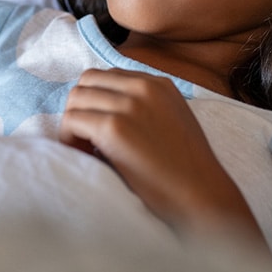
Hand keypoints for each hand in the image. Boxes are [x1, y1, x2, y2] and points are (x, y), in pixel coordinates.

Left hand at [59, 69, 258, 237]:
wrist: (202, 195)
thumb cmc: (187, 170)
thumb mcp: (173, 121)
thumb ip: (146, 108)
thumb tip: (107, 113)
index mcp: (158, 84)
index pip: (109, 76)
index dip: (97, 101)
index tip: (98, 127)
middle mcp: (143, 87)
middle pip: (88, 81)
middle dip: (81, 107)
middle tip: (85, 138)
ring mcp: (128, 105)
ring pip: (76, 98)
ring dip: (73, 122)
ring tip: (85, 149)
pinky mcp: (114, 127)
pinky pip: (72, 120)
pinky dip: (69, 138)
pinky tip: (83, 156)